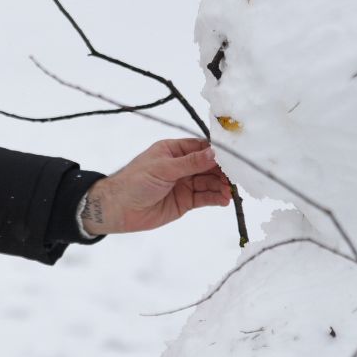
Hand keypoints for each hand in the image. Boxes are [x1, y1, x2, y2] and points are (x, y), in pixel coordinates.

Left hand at [80, 138, 231, 235]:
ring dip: (221, 186)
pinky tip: (225, 200)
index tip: (234, 157)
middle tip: (237, 177)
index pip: (201, 147)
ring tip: (232, 192)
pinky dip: (216, 198)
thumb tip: (214, 153)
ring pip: (209, 183)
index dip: (217, 152)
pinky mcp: (185, 201)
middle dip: (223, 171)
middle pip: (208, 166)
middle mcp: (181, 166)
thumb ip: (190, 163)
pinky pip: (205, 198)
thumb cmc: (136, 182)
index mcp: (173, 150)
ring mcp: (184, 184)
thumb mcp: (163, 168)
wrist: (119, 209)